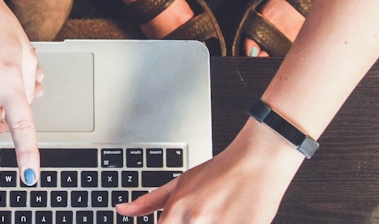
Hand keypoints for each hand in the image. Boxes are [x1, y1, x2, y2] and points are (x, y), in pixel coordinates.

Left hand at [116, 118, 305, 222]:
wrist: (258, 161)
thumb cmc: (220, 172)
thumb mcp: (180, 184)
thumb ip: (148, 202)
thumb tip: (120, 210)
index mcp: (178, 212)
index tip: (180, 222)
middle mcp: (196, 222)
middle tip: (206, 215)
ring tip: (220, 214)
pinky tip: (231, 218)